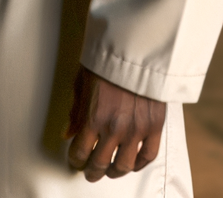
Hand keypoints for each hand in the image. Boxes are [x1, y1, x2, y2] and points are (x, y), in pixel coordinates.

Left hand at [64, 66, 165, 181]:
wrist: (137, 49)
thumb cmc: (107, 61)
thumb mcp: (82, 82)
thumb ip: (75, 111)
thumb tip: (67, 132)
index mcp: (94, 117)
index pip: (80, 152)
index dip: (75, 160)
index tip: (75, 160)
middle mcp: (115, 128)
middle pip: (100, 164)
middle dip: (92, 172)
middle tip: (90, 173)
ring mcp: (136, 129)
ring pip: (124, 165)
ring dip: (114, 172)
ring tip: (110, 171)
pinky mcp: (155, 126)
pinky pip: (148, 155)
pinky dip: (140, 164)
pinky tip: (133, 164)